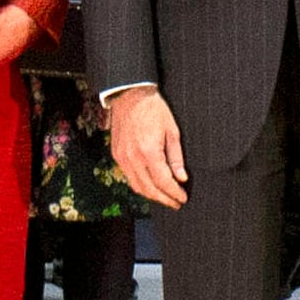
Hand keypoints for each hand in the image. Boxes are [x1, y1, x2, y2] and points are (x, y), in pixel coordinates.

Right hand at [106, 87, 189, 209]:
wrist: (130, 96)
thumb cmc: (154, 109)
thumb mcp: (172, 131)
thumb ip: (176, 157)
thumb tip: (181, 178)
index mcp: (149, 152)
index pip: (163, 182)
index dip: (174, 193)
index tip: (183, 198)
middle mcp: (133, 158)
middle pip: (149, 189)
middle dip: (164, 199)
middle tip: (176, 203)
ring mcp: (122, 158)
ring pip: (137, 186)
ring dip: (151, 196)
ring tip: (165, 198)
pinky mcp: (117, 155)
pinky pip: (129, 177)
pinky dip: (140, 185)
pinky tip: (150, 186)